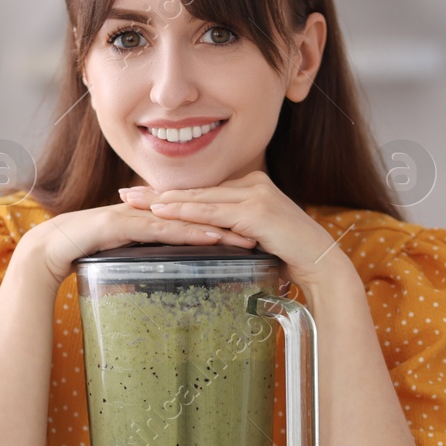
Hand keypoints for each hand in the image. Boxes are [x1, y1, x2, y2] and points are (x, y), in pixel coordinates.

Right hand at [21, 201, 255, 284]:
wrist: (48, 249)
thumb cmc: (83, 254)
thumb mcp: (125, 256)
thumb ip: (146, 258)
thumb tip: (165, 274)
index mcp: (148, 218)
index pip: (192, 218)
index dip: (222, 222)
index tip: (252, 232)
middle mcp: (146, 210)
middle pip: (195, 214)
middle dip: (230, 221)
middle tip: (263, 231)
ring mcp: (135, 214)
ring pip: (185, 218)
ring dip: (219, 226)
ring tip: (249, 236)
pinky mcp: (124, 223)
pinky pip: (164, 228)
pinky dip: (191, 232)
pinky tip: (213, 237)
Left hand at [119, 172, 350, 289]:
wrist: (320, 261)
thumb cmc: (290, 255)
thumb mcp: (255, 238)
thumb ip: (233, 232)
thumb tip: (208, 241)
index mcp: (250, 188)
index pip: (202, 191)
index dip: (171, 194)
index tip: (142, 197)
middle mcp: (251, 184)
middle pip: (196, 190)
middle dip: (158, 193)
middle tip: (125, 195)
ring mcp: (254, 195)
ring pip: (200, 199)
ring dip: (165, 201)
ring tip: (135, 203)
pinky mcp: (256, 210)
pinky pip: (213, 213)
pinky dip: (186, 213)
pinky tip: (163, 213)